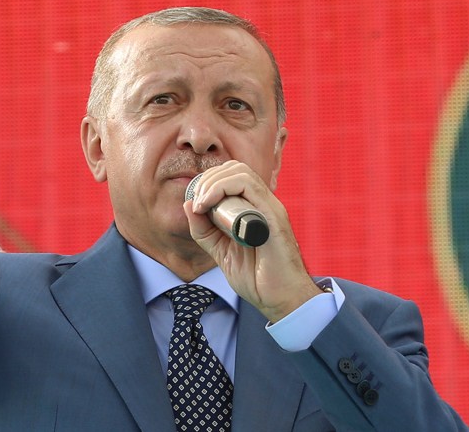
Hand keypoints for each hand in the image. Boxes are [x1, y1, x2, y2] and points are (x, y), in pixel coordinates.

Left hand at [183, 161, 321, 322]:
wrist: (280, 300)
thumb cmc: (258, 279)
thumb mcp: (221, 253)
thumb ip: (204, 231)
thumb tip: (188, 204)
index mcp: (254, 209)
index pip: (232, 176)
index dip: (209, 182)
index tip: (194, 205)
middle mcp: (264, 204)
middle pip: (235, 168)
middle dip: (208, 180)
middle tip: (196, 203)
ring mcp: (269, 209)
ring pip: (241, 173)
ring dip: (213, 184)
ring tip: (201, 204)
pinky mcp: (273, 218)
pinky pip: (249, 189)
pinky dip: (223, 190)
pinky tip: (208, 206)